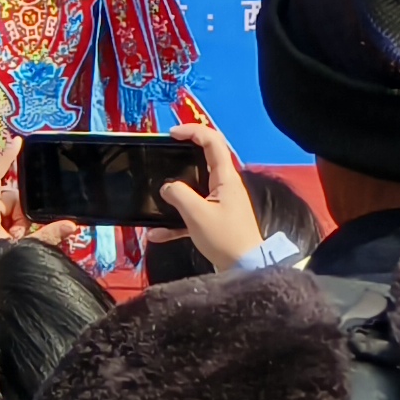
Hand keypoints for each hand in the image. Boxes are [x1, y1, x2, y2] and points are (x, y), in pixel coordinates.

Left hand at [0, 142, 90, 261]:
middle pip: (5, 197)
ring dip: (14, 224)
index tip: (18, 142)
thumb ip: (46, 236)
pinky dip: (6, 229)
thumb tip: (71, 225)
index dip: (5, 158)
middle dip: (20, 213)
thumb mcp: (21, 252)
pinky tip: (8, 245)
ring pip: (3, 211)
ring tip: (14, 245)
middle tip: (21, 236)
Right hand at [157, 116, 266, 266]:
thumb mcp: (197, 214)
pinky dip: (176, 221)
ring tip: (155, 195)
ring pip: (194, 189)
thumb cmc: (224, 237)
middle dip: (182, 156)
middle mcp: (225, 185)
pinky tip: (157, 234)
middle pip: (203, 160)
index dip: (192, 131)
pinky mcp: (215, 220)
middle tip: (162, 156)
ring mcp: (221, 202)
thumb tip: (167, 187)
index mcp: (225, 177)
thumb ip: (178, 195)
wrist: (244, 268)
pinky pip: (193, 213)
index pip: (212, 141)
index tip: (171, 134)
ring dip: (175, 192)